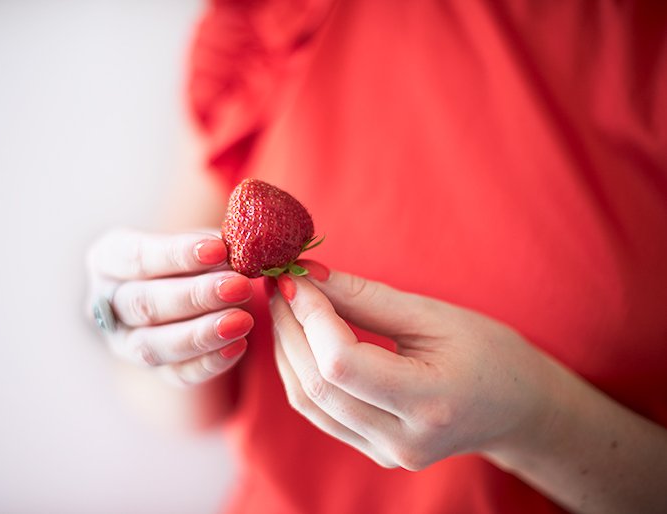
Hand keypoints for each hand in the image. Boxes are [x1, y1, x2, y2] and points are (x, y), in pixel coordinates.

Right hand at [86, 228, 253, 385]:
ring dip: (199, 334)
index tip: (219, 249)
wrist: (201, 292)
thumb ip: (212, 245)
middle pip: (143, 305)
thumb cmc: (197, 256)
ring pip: (152, 347)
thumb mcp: (200, 241)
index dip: (176, 255)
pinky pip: (177, 374)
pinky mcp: (155, 371)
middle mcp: (108, 305)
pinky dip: (208, 363)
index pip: (135, 257)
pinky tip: (238, 346)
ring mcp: (126, 344)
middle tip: (239, 286)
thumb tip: (238, 248)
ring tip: (242, 321)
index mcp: (108, 260)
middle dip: (194, 296)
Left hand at [270, 261, 556, 469]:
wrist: (520, 408)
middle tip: (280, 283)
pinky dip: (301, 372)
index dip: (310, 315)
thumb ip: (368, 298)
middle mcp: (403, 440)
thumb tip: (309, 277)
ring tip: (285, 305)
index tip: (295, 276)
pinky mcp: (375, 451)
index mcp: (429, 403)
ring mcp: (386, 452)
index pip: (342, 363)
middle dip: (290, 327)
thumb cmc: (490, 353)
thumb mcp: (434, 316)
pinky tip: (300, 338)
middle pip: (317, 385)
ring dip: (287, 349)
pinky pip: (320, 412)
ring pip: (309, 402)